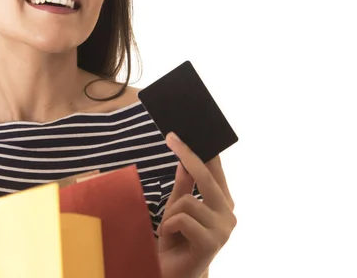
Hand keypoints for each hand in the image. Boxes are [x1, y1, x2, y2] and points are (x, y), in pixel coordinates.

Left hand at [156, 132, 236, 277]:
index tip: (186, 133)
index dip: (202, 151)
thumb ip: (184, 185)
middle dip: (187, 156)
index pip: (215, 171)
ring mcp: (223, 229)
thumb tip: (185, 159)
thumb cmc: (176, 240)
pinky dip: (170, 227)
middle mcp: (228, 214)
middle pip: (206, 178)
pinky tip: (173, 239)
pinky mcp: (212, 242)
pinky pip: (182, 219)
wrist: (174, 272)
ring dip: (170, 214)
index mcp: (223, 203)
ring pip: (188, 201)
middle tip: (171, 137)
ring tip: (171, 229)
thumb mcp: (177, 207)